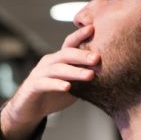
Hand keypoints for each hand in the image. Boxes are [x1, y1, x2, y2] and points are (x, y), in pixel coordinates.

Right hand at [0, 25, 99, 139]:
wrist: (29, 110)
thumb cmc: (53, 95)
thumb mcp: (72, 84)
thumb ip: (85, 78)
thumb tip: (112, 74)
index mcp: (59, 59)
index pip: (70, 44)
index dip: (80, 35)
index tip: (94, 29)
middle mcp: (49, 63)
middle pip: (65, 54)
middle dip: (82, 55)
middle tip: (97, 58)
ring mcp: (39, 73)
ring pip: (57, 69)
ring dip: (74, 71)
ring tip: (89, 75)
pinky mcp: (32, 86)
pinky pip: (45, 83)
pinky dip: (56, 84)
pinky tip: (67, 87)